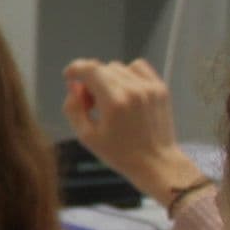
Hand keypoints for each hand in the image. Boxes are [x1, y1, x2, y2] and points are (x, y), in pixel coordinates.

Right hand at [61, 57, 197, 208]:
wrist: (156, 162)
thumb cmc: (120, 154)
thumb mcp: (87, 136)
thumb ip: (73, 108)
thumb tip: (73, 86)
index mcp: (114, 103)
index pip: (90, 69)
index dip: (75, 68)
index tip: (69, 76)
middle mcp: (133, 90)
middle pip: (102, 68)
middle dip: (90, 81)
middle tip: (90, 103)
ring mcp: (149, 87)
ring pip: (118, 67)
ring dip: (108, 79)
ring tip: (109, 100)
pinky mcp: (160, 88)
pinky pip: (137, 67)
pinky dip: (127, 74)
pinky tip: (125, 92)